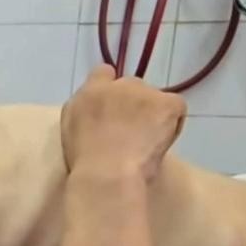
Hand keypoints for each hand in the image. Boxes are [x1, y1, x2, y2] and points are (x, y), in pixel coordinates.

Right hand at [61, 65, 186, 181]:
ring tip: (147, 141)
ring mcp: (145, 93)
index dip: (110, 89)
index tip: (112, 109)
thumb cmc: (84, 160)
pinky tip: (161, 139)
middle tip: (130, 131)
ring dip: (152, 114)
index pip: (103, 73)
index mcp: (91, 91)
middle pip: (131, 86)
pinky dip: (173, 121)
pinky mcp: (167, 104)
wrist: (107, 172)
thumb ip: (84, 111)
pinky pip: (176, 107)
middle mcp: (118, 85)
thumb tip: (98, 109)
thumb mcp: (70, 129)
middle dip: (132, 103)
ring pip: (154, 98)